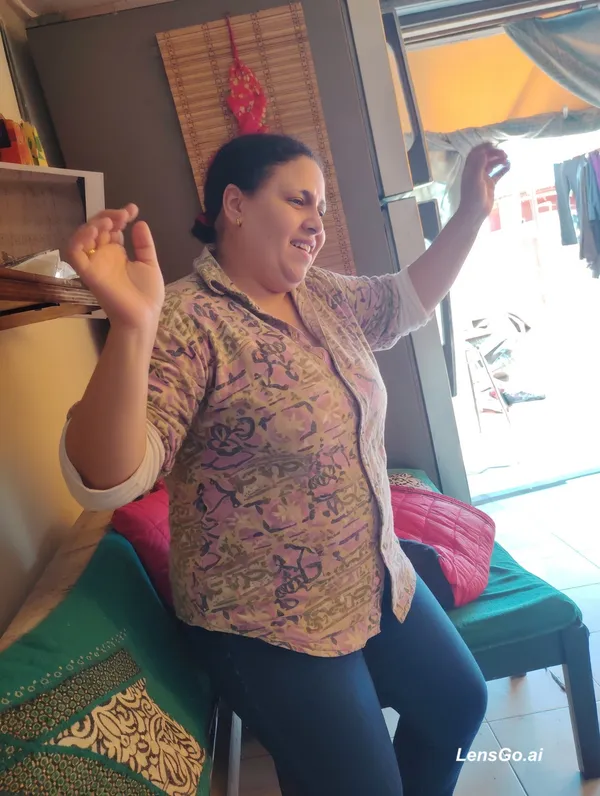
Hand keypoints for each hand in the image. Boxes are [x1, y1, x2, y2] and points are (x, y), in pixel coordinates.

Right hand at [66, 204, 164, 331]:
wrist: (144, 316)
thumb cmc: (147, 294)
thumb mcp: (149, 264)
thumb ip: (144, 244)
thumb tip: (140, 223)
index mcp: (117, 252)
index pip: (111, 227)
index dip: (119, 215)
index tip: (132, 209)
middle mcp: (103, 255)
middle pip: (96, 227)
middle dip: (108, 216)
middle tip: (123, 215)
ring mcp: (94, 263)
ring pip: (82, 236)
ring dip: (93, 224)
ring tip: (109, 222)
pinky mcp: (87, 273)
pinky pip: (74, 253)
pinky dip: (79, 239)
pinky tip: (95, 232)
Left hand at [459, 144, 509, 224]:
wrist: (475, 213)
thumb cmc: (473, 196)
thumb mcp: (475, 180)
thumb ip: (478, 165)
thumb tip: (483, 151)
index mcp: (469, 169)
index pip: (475, 153)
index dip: (483, 147)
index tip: (493, 144)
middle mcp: (476, 172)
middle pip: (485, 157)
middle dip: (494, 153)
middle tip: (504, 153)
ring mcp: (483, 178)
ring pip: (492, 165)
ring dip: (499, 160)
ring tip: (507, 158)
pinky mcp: (490, 184)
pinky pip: (497, 174)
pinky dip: (503, 169)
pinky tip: (509, 165)